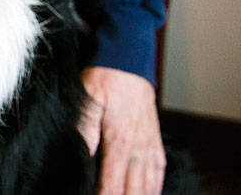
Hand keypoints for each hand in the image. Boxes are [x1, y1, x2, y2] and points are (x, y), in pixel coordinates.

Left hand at [78, 66, 165, 194]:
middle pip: (133, 190)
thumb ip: (86, 129)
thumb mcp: (89, 100)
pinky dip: (155, 187)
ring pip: (149, 184)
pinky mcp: (154, 140)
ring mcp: (149, 145)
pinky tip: (150, 192)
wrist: (130, 60)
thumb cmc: (106, 78)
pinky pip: (159, 171)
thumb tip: (82, 155)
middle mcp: (138, 147)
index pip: (112, 182)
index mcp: (120, 141)